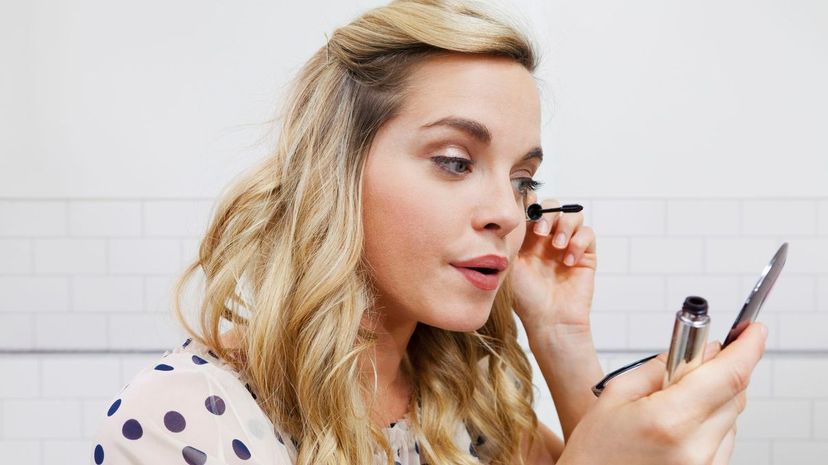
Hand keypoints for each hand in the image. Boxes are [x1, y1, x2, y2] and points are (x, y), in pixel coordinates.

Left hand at [509, 194, 597, 334]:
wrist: (548, 320)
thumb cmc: (525, 296)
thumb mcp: (510, 262)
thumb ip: (512, 235)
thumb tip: (512, 208)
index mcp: (528, 238)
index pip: (533, 208)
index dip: (531, 203)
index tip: (527, 208)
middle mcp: (548, 239)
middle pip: (554, 207)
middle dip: (548, 214)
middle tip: (541, 232)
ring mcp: (568, 246)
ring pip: (574, 215)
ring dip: (565, 226)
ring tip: (557, 246)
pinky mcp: (586, 256)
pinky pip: (588, 234)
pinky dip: (579, 242)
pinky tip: (568, 261)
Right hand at [556, 322, 766, 464]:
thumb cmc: (595, 451)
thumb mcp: (616, 396)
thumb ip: (660, 368)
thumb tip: (696, 349)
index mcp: (670, 421)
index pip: (729, 375)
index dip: (748, 347)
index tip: (753, 331)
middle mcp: (696, 449)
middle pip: (735, 394)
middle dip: (721, 370)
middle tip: (693, 361)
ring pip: (732, 417)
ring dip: (714, 399)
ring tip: (672, 406)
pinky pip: (724, 441)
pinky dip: (710, 424)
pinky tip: (678, 426)